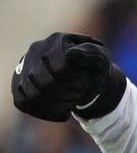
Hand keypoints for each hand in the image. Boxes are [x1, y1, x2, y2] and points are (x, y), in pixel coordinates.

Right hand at [11, 32, 126, 121]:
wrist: (85, 75)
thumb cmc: (95, 67)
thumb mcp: (101, 60)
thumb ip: (92, 55)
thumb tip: (70, 55)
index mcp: (58, 40)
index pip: (63, 68)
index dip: (78, 82)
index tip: (88, 82)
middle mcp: (36, 50)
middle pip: (46, 83)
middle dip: (69, 95)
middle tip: (80, 94)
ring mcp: (24, 66)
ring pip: (33, 95)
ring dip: (58, 104)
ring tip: (71, 101)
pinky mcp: (18, 82)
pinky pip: (24, 103)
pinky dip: (46, 112)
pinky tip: (62, 111)